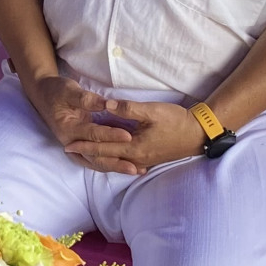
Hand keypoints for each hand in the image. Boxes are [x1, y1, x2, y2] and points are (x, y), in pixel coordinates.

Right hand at [23, 75, 175, 175]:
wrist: (43, 95)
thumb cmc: (57, 91)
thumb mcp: (69, 90)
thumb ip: (86, 99)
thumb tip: (106, 104)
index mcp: (67, 128)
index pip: (92, 134)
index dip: (111, 135)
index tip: (129, 136)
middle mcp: (70, 142)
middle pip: (95, 157)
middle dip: (116, 162)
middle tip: (135, 167)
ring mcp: (75, 147)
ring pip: (96, 162)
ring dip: (115, 167)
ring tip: (136, 171)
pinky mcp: (80, 148)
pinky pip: (96, 160)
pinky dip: (110, 164)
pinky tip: (126, 167)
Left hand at [62, 98, 206, 175]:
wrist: (198, 134)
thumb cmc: (176, 121)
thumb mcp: (152, 111)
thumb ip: (128, 109)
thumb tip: (107, 105)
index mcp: (134, 147)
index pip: (103, 147)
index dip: (85, 145)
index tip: (68, 144)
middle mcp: (136, 158)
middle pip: (106, 157)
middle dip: (87, 153)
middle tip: (69, 150)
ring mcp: (144, 160)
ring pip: (115, 160)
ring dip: (99, 157)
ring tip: (84, 154)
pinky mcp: (150, 158)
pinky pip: (125, 161)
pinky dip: (113, 159)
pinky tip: (109, 157)